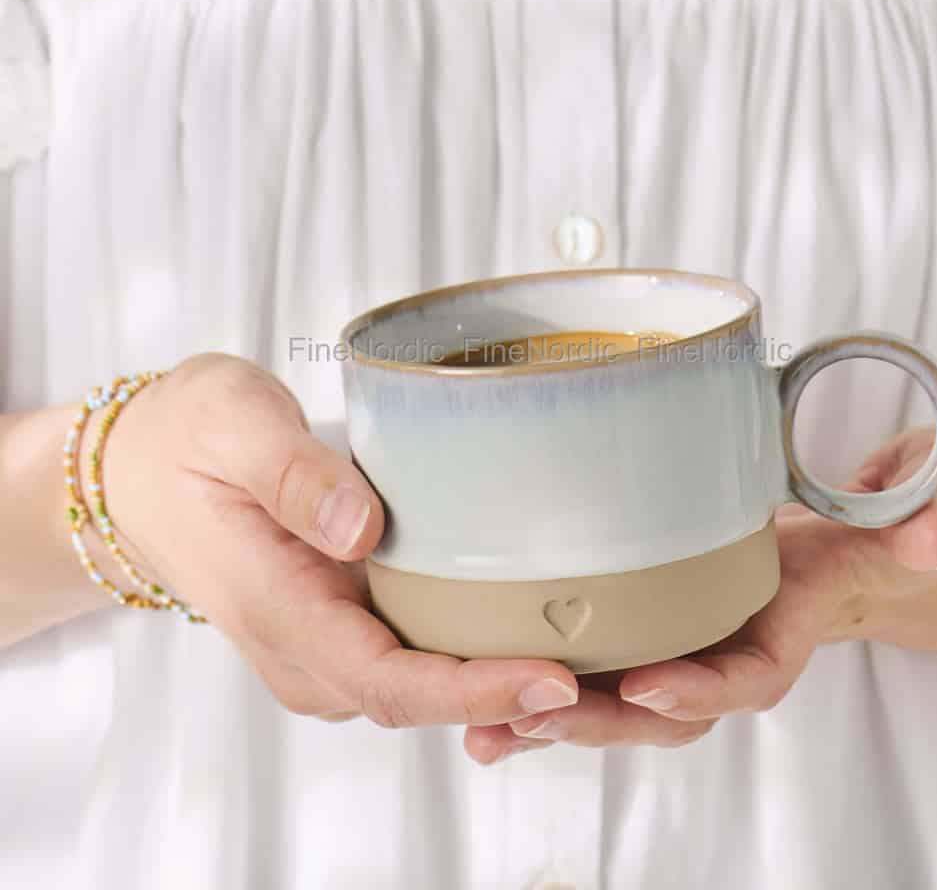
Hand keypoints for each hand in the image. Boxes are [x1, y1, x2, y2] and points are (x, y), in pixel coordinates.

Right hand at [95, 354, 577, 737]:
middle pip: (417, 698)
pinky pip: (410, 655)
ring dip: (497, 682)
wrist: (142, 471)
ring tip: (588, 652)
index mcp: (276, 604)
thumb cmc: (187, 440)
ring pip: (419, 686)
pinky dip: (470, 655)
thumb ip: (292, 476)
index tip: (553, 681)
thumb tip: (362, 527)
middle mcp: (302, 645)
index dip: (473, 691)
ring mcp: (319, 642)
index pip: (384, 678)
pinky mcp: (336, 622)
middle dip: (508, 697)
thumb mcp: (231, 425)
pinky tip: (528, 626)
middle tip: (608, 668)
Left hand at [465, 428, 936, 762]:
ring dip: (553, 723)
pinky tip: (484, 716)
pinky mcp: (650, 637)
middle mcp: (726, 656)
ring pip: (617, 707)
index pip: (749, 678)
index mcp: (786, 632)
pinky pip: (595, 680)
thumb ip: (924, 520)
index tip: (649, 686)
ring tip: (485, 733)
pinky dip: (542, 700)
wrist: (844, 546)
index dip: (702, 690)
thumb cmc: (875, 529)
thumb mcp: (915, 513)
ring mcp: (685, 653)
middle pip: (663, 709)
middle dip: (600, 719)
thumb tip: (929, 539)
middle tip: (534, 714)